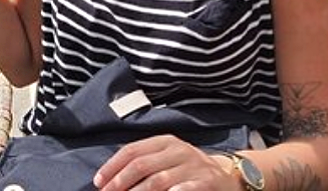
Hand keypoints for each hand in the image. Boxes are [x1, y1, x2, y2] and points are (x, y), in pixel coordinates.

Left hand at [93, 136, 236, 190]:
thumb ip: (145, 162)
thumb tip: (111, 177)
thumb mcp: (168, 158)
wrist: (228, 176)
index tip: (99, 182)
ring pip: (159, 180)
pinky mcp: (208, 181)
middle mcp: (178, 150)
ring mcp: (193, 165)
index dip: (113, 167)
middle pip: (142, 165)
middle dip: (121, 182)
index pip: (132, 151)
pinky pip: (187, 188)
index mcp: (164, 142)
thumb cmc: (188, 168)